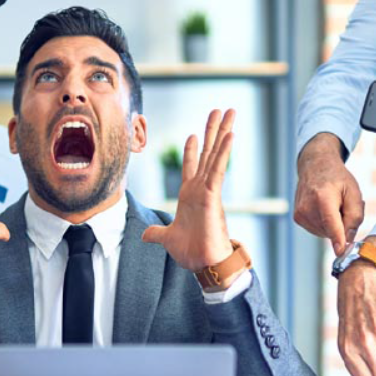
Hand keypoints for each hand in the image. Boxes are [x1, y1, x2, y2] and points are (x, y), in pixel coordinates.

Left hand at [143, 108, 236, 269]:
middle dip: (213, 131)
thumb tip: (144, 235)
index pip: (192, 166)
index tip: (194, 134)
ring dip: (222, 132)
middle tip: (219, 111)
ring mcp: (208, 190)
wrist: (204, 264)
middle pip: (208, 153)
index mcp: (189, 196)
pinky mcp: (213, 195)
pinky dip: (224, 152)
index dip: (193, 150)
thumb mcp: (167, 239)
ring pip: (216, 154)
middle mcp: (200, 188)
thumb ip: (156, 233)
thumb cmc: (191, 253)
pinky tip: (230, 134)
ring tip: (230, 112)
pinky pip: (219, 168)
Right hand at [294, 133, 363, 256]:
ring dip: (333, 225)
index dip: (337, 239)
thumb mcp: (354, 192)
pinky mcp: (297, 218)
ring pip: (324, 233)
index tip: (341, 252)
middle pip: (330, 230)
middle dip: (341, 225)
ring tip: (333, 206)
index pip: (331, 223)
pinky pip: (317, 230)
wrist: (315, 166)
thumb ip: (355, 217)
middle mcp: (307, 207)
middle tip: (343, 206)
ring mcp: (300, 213)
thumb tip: (348, 240)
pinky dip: (325, 224)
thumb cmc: (337, 179)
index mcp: (322, 197)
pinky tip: (324, 210)